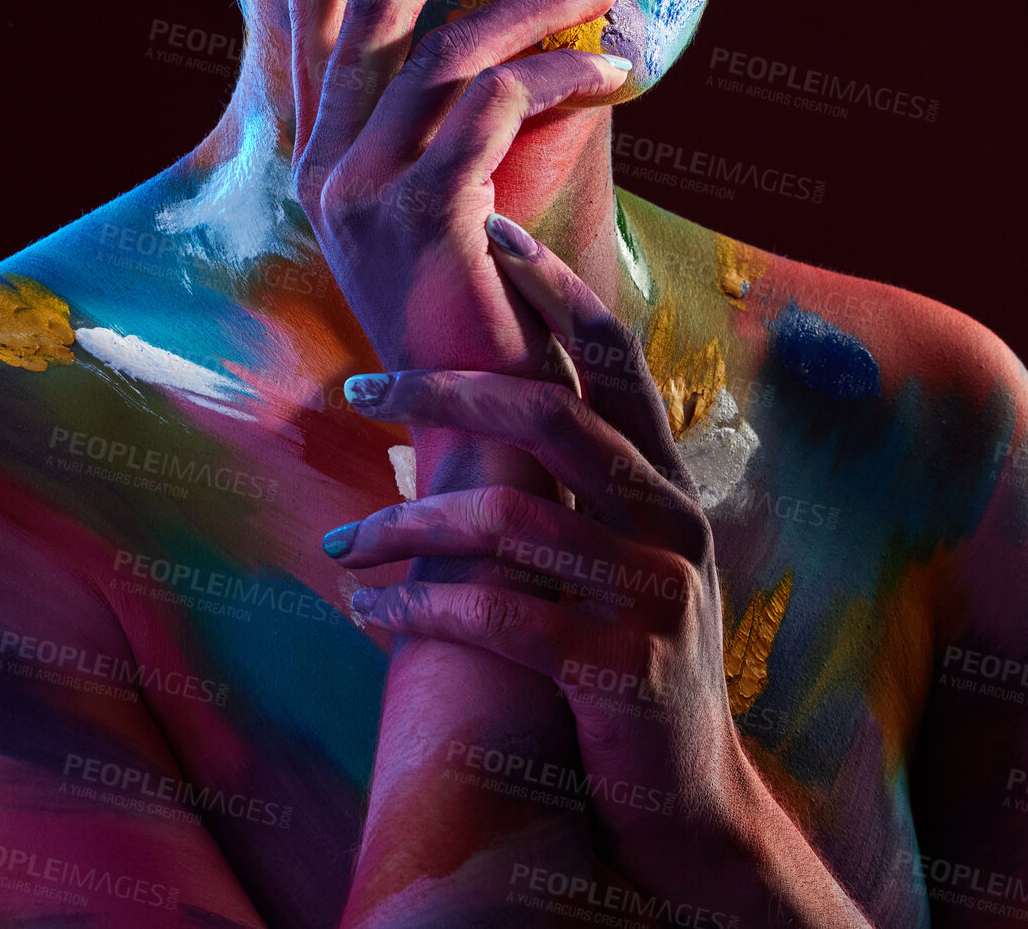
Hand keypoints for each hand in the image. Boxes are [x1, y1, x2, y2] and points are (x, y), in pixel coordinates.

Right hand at [289, 0, 630, 384]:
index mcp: (319, 160)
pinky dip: (561, 75)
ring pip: (448, 52)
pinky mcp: (424, 217)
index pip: (316, 18)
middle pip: (369, 10)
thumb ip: (441, 130)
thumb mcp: (443, 210)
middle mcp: (323, 170)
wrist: (484, 430)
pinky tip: (615, 73)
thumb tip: (490, 42)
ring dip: (536, 6)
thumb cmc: (480, 316)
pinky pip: (496, 106)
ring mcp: (363, 195)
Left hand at [324, 225, 743, 911]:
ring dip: (406, 527)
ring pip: (507, 520)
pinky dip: (417, 610)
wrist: (687, 797)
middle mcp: (669, 516)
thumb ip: (578, 479)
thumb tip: (486, 394)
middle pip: (550, 414)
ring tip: (340, 544)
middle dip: (444, 388)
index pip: (611, 353)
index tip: (490, 230)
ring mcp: (652, 593)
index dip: (553, 286)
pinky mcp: (620, 670)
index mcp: (664, 476)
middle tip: (358, 386)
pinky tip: (366, 612)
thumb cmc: (628, 653)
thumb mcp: (619, 552)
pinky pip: (496, 618)